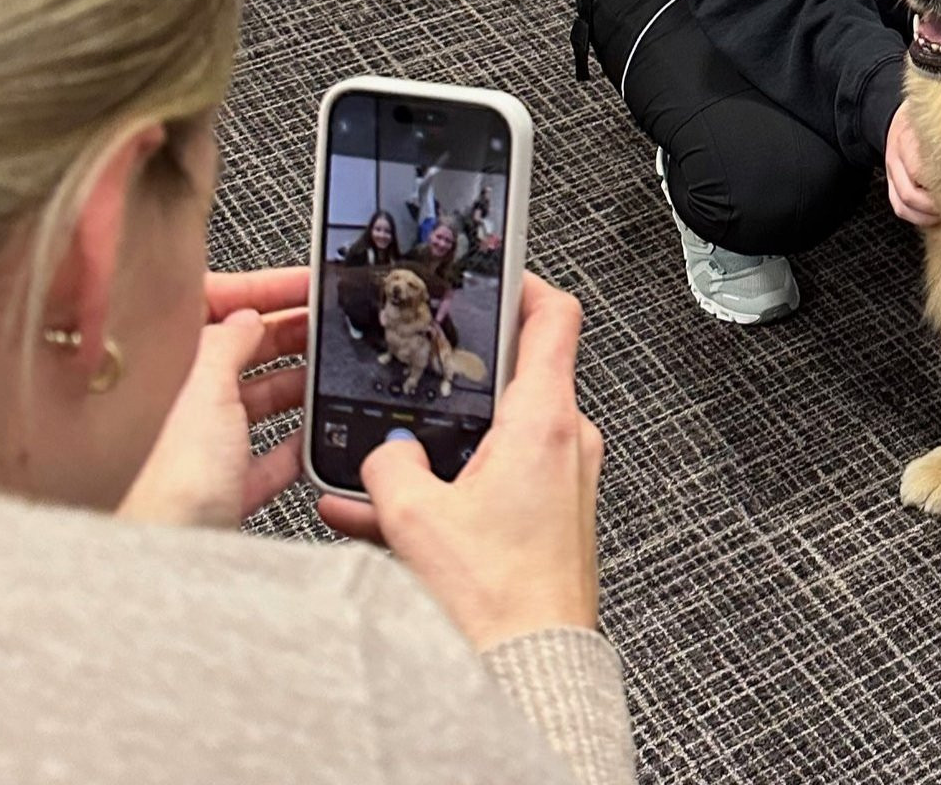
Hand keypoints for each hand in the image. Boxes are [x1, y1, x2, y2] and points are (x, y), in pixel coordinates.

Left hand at [117, 268, 312, 527]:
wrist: (162, 556)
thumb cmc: (168, 477)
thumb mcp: (206, 386)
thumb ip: (230, 339)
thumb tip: (250, 314)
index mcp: (168, 367)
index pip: (214, 306)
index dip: (264, 289)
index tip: (309, 283)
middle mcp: (180, 401)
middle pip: (241, 352)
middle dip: (290, 336)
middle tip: (332, 325)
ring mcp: (203, 444)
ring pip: (258, 401)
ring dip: (299, 387)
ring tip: (335, 375)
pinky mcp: (225, 486)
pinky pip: (269, 454)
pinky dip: (297, 442)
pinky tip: (320, 434)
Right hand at [319, 275, 604, 651]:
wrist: (532, 670)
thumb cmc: (499, 600)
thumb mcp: (417, 518)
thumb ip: (391, 464)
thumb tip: (385, 451)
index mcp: (546, 422)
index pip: (554, 316)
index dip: (524, 282)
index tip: (493, 270)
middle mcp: (565, 444)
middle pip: (511, 379)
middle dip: (450, 380)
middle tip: (410, 372)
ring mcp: (560, 483)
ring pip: (489, 440)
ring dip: (434, 448)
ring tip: (375, 464)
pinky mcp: (547, 521)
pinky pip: (488, 487)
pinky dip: (443, 492)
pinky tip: (381, 515)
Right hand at [886, 106, 940, 226]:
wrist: (900, 114)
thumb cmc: (929, 119)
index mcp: (909, 137)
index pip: (919, 171)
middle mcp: (896, 154)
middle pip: (911, 193)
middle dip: (936, 207)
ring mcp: (890, 170)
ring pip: (903, 204)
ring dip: (927, 216)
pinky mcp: (890, 181)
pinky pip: (898, 207)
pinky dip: (916, 217)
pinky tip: (934, 217)